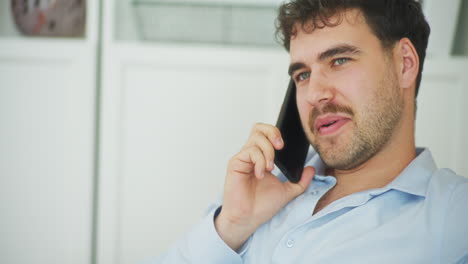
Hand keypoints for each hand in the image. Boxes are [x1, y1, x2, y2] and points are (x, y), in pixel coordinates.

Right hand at [214, 123, 314, 250]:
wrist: (249, 219)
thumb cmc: (262, 206)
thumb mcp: (288, 191)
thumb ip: (301, 181)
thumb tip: (312, 169)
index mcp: (263, 157)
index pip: (267, 134)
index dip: (277, 134)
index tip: (286, 147)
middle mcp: (252, 155)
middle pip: (259, 128)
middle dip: (273, 132)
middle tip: (281, 147)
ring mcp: (243, 158)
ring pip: (256, 137)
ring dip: (268, 151)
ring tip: (270, 168)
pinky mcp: (236, 163)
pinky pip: (250, 151)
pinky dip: (259, 161)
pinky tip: (260, 174)